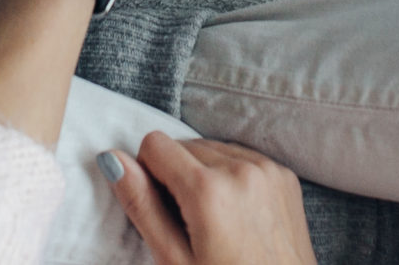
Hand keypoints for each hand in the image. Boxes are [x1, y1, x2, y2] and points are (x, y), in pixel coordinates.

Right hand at [102, 134, 316, 264]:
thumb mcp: (174, 260)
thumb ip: (142, 205)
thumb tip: (112, 159)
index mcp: (209, 190)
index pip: (155, 144)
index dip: (148, 174)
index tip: (161, 209)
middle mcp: (242, 169)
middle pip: (184, 145)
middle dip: (177, 177)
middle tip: (188, 225)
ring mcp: (268, 171)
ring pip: (213, 149)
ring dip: (204, 174)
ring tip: (214, 222)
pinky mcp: (285, 177)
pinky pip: (243, 158)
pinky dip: (232, 177)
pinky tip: (236, 215)